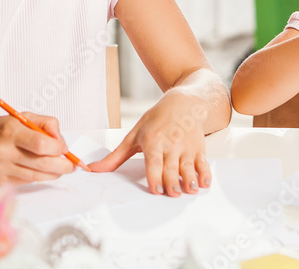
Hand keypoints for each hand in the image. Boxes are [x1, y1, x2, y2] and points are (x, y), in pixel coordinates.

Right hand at [0, 112, 74, 184]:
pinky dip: (38, 178)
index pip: (42, 144)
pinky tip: (42, 172)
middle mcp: (4, 151)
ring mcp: (0, 169)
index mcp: (10, 131)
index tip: (64, 148)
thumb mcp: (17, 117)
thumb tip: (60, 140)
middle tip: (71, 165)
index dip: (58, 148)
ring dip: (54, 174)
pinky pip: (25, 182)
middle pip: (42, 164)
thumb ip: (43, 124)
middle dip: (63, 166)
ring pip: (36, 177)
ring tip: (61, 168)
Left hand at [88, 90, 209, 196]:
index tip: (156, 189)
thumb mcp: (134, 135)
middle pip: (171, 167)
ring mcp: (186, 147)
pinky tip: (204, 183)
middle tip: (173, 194)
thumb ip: (115, 156)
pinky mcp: (199, 149)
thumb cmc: (156, 120)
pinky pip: (203, 163)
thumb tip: (93, 170)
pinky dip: (205, 174)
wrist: (184, 103)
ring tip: (190, 190)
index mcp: (153, 141)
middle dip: (172, 182)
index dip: (155, 175)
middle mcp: (170, 144)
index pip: (153, 161)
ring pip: (188, 166)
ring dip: (190, 180)